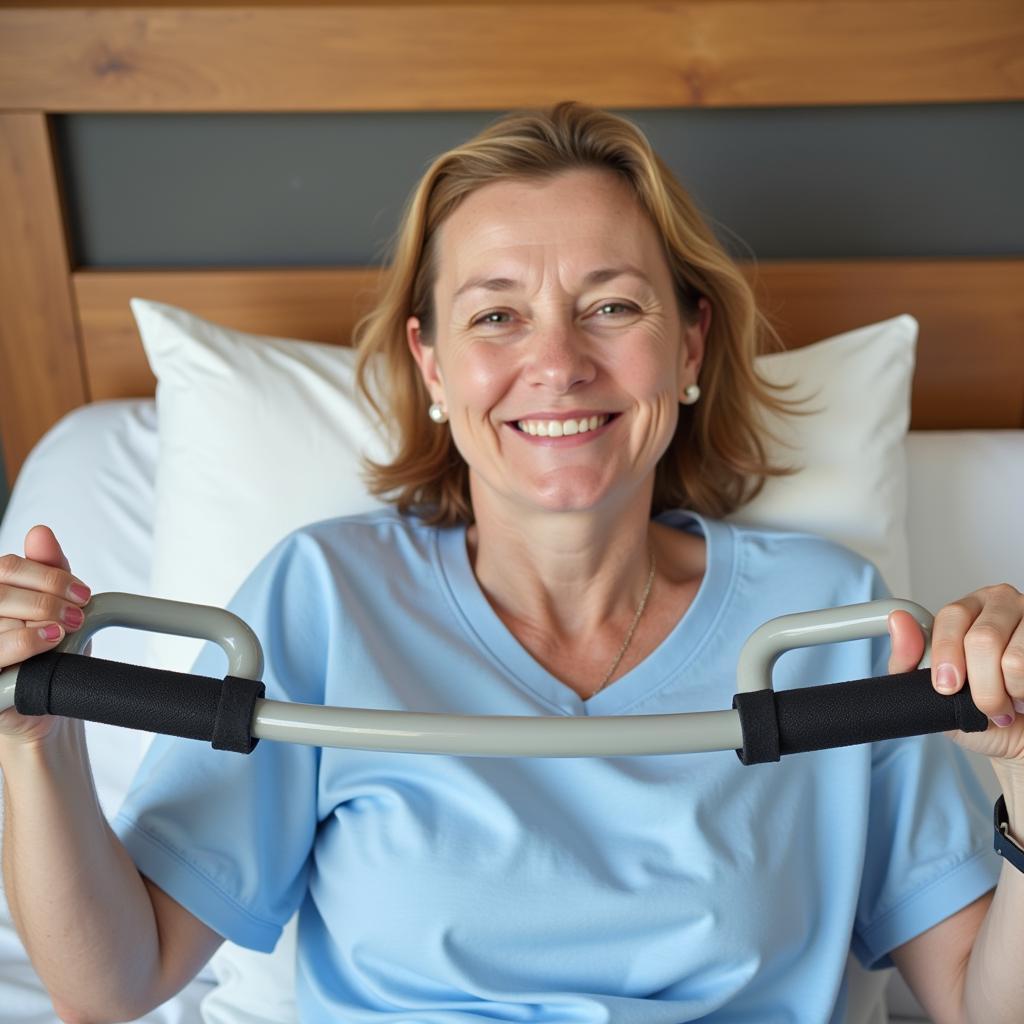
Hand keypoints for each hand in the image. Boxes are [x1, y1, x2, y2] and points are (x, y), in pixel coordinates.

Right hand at [0, 525, 91, 744]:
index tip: (83, 594)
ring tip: (64, 631)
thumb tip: (40, 532)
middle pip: (2, 591)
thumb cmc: (48, 652)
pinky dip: (25, 643)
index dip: (49, 577)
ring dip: (40, 621)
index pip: (9, 567)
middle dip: (48, 600)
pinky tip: (49, 641)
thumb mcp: (57, 607)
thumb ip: (50, 571)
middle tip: (77, 616)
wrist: (47, 702)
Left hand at [888, 584, 1023, 765]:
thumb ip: (909, 659)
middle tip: (984, 705)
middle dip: (980, 685)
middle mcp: (1002, 604)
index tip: (947, 687)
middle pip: (983, 639)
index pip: (951, 617)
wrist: (1017, 735)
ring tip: (1009, 699)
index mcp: (967, 609)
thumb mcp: (932, 689)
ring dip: (1008, 693)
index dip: (947, 655)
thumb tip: (898, 620)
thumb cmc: (974, 709)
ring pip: (1014, 659)